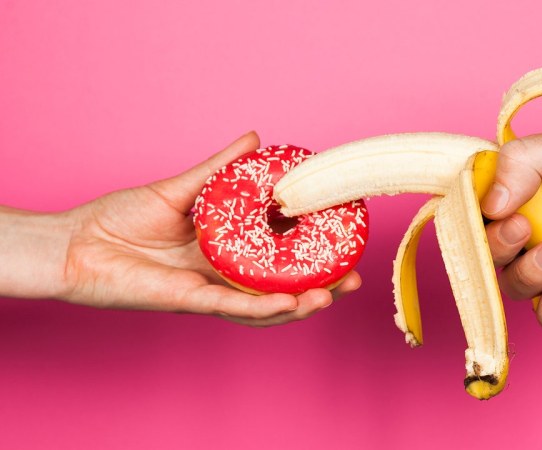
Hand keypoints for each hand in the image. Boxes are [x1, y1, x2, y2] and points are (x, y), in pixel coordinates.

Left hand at [59, 131, 360, 326]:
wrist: (76, 244)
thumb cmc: (120, 218)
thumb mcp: (179, 188)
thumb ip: (219, 168)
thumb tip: (255, 138)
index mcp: (225, 248)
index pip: (277, 255)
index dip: (312, 253)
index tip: (344, 238)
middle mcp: (223, 273)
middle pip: (281, 286)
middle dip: (320, 287)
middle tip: (353, 278)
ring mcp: (209, 289)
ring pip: (265, 305)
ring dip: (301, 304)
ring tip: (331, 295)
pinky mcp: (190, 300)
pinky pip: (233, 307)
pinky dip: (264, 307)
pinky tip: (293, 303)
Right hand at [480, 123, 541, 333]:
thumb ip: (525, 163)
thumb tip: (491, 204)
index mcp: (526, 190)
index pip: (478, 212)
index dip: (476, 219)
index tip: (495, 212)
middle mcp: (537, 228)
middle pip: (490, 254)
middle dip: (500, 247)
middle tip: (525, 231)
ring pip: (516, 287)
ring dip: (527, 276)